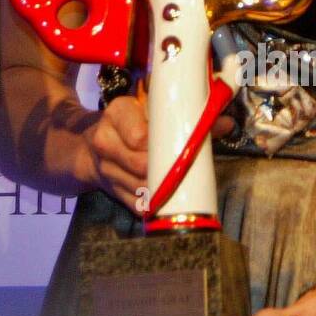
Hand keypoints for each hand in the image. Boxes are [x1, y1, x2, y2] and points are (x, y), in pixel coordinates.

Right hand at [76, 97, 238, 213]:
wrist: (90, 147)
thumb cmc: (131, 123)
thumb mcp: (151, 110)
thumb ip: (188, 116)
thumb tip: (225, 123)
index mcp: (117, 114)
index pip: (140, 136)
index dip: (162, 145)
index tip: (182, 144)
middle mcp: (105, 141)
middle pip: (141, 165)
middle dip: (166, 169)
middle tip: (187, 166)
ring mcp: (106, 169)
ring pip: (140, 188)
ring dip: (163, 188)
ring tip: (181, 181)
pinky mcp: (111, 191)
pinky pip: (137, 205)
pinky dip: (156, 203)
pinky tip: (168, 197)